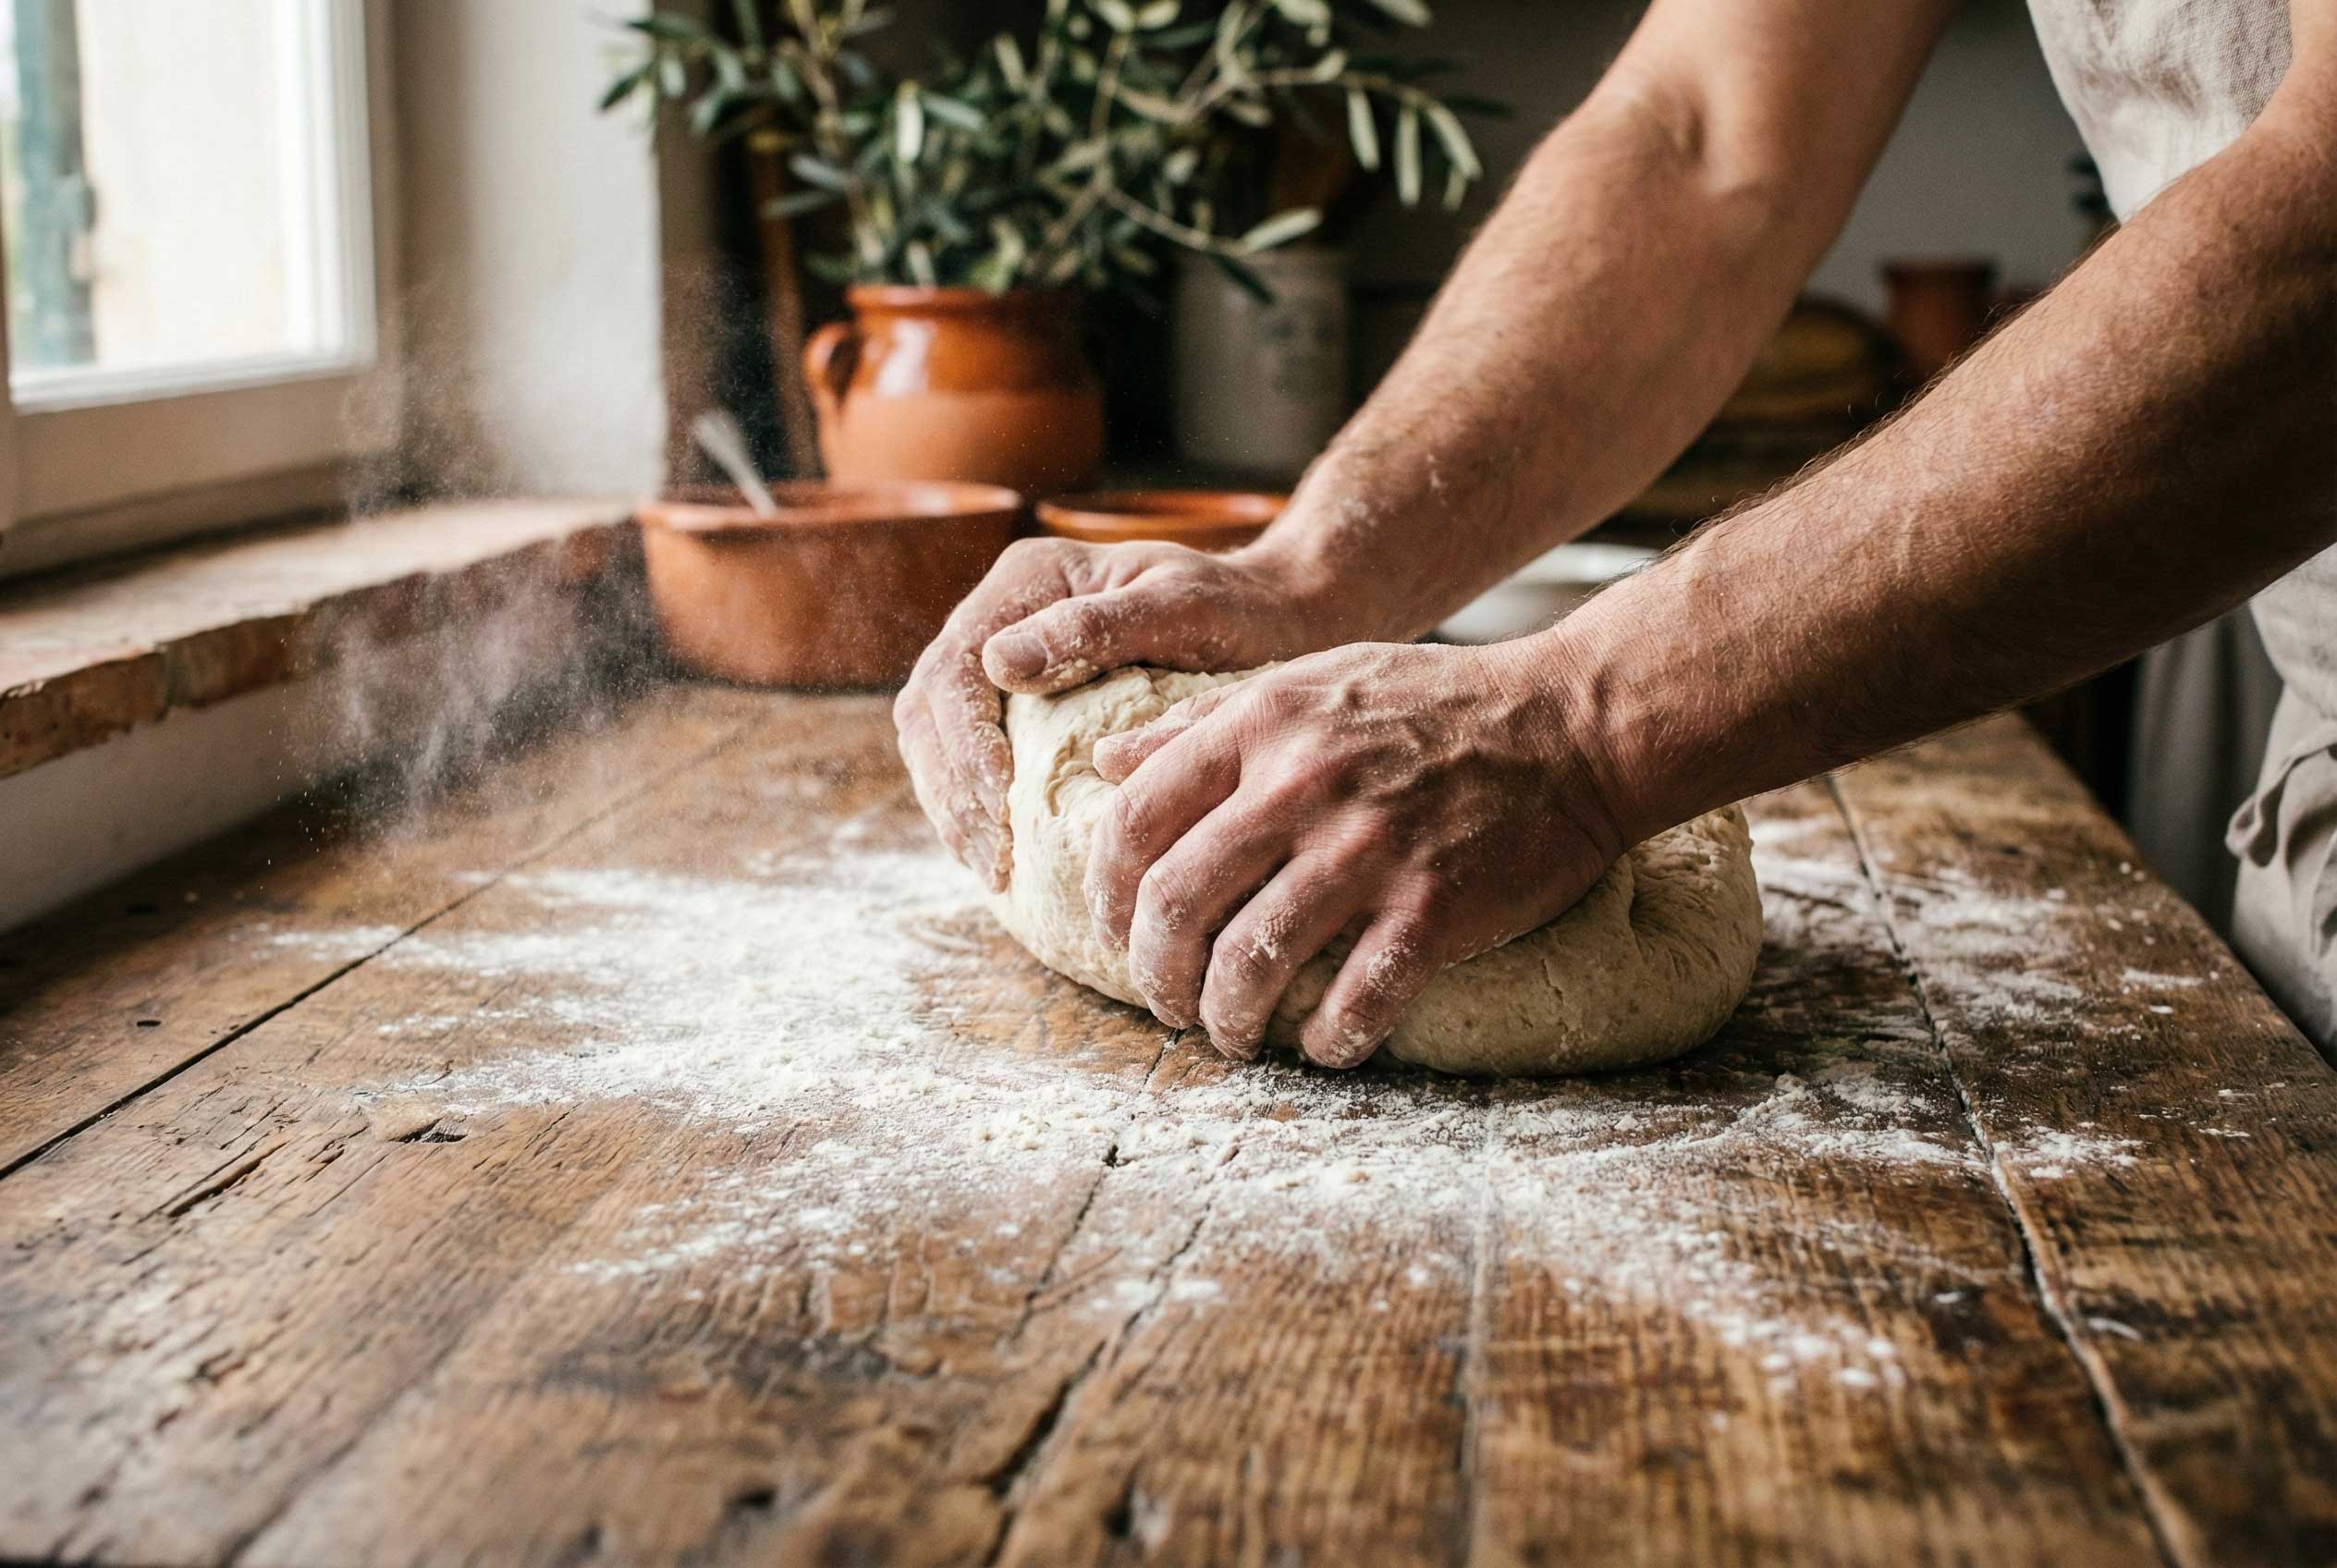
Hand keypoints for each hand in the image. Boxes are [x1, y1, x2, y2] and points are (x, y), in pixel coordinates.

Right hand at [893, 534, 1360, 889]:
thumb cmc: (1236, 610)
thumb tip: (997, 662)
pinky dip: (973, 809)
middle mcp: (1003, 616)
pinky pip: (969, 761)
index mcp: (1029, 580)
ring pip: (937, 740)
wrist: (1271, 618)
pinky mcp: (1021, 707)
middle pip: (930, 708)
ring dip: (953, 807)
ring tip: (991, 867)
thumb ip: (1093, 628)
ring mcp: (1006, 663)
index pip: (956, 666)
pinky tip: (1001, 857)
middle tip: (991, 858)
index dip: (964, 742)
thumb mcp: (1179, 607)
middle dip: (950, 787)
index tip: (1001, 803)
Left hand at [1083, 639, 1626, 1067]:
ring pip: (1250, 963)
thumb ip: (1203, 724)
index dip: (1105, 893)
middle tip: (1168, 1004)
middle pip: (1175, 903)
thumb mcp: (1307, 682)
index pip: (1135, 820)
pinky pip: (1355, 1001)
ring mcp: (1370, 849)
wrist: (1574, 724)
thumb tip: (1108, 763)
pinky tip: (1324, 1044)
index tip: (1115, 932)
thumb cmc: (1433, 705)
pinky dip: (1326, 1040)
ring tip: (1234, 1035)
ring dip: (1227, 1020)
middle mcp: (1303, 784)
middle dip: (1155, 974)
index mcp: (1263, 725)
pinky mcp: (1435, 907)